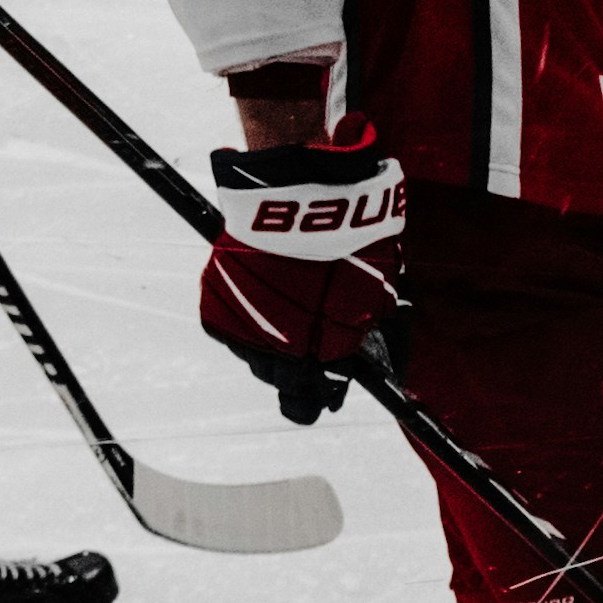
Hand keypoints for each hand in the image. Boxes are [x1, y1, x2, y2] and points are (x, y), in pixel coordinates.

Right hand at [202, 120, 404, 423]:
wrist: (302, 200)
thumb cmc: (350, 243)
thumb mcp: (381, 291)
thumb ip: (376, 329)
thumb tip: (385, 351)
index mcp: (320, 358)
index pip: (311, 402)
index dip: (322, 395)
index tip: (328, 385)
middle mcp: (278, 356)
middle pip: (282, 383)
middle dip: (299, 366)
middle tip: (310, 338)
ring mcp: (243, 334)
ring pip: (257, 356)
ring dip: (272, 340)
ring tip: (288, 303)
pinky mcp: (217, 311)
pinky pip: (234, 326)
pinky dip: (247, 314)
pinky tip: (264, 290)